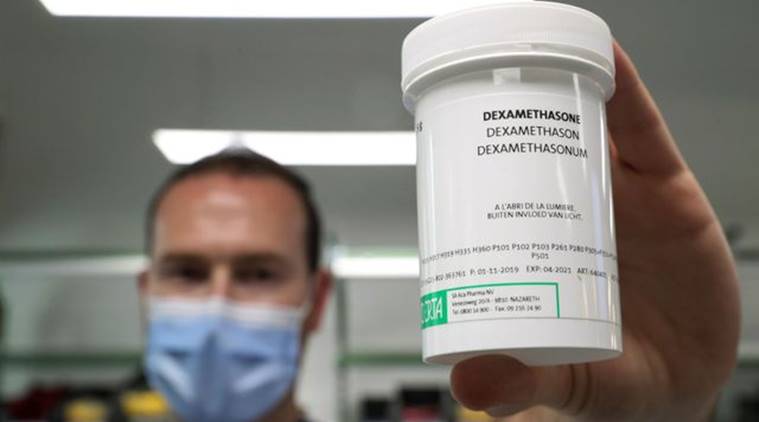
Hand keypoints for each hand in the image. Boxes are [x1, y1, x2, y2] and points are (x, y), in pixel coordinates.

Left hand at [450, 42, 740, 421]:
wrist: (694, 382)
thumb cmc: (620, 382)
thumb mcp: (572, 385)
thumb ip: (528, 384)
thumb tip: (468, 383)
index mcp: (535, 250)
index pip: (494, 197)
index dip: (472, 165)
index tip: (444, 138)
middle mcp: (569, 217)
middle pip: (530, 152)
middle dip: (507, 120)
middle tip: (479, 88)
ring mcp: (615, 200)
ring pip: (582, 130)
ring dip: (559, 89)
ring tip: (533, 52)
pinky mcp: (664, 192)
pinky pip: (643, 132)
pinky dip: (626, 92)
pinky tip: (608, 60)